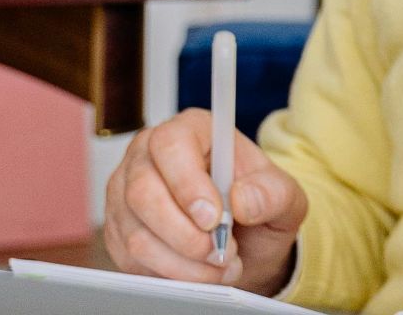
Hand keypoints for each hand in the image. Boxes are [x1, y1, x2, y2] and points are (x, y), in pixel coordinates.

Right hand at [103, 108, 308, 296]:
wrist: (246, 239)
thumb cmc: (259, 205)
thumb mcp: (284, 197)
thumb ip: (272, 194)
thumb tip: (242, 200)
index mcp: (193, 130)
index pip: (172, 144)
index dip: (188, 183)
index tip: (214, 218)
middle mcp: (149, 155)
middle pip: (143, 191)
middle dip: (185, 233)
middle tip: (220, 252)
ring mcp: (126, 192)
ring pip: (136, 232)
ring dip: (182, 260)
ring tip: (220, 265)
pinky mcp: (118, 229)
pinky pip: (130, 257)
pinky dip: (169, 272)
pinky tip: (198, 272)